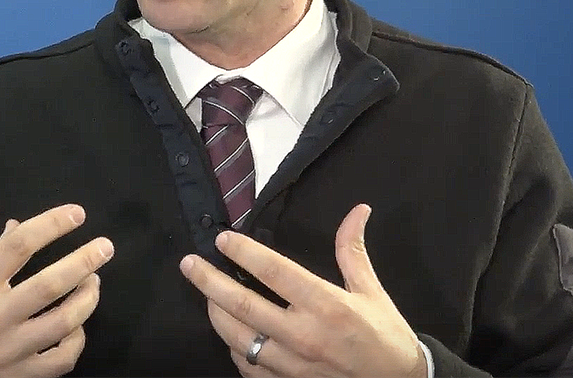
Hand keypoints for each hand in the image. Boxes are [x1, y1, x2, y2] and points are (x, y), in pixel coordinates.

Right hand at [0, 204, 113, 377]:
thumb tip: (19, 228)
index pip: (19, 245)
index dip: (52, 224)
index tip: (76, 214)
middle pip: (52, 284)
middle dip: (85, 261)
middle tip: (105, 247)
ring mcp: (8, 350)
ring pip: (65, 322)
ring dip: (87, 298)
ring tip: (93, 282)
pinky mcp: (17, 376)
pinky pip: (61, 359)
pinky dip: (77, 340)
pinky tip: (77, 326)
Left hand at [179, 204, 426, 377]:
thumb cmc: (384, 335)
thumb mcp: (371, 290)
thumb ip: (353, 250)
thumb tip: (358, 210)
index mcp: (326, 305)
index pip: (274, 272)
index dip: (244, 252)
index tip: (223, 239)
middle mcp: (304, 335)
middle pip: (243, 306)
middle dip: (210, 282)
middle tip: (189, 264)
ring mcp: (291, 365)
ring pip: (238, 338)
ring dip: (216, 314)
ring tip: (206, 294)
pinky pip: (248, 366)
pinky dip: (234, 346)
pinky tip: (231, 331)